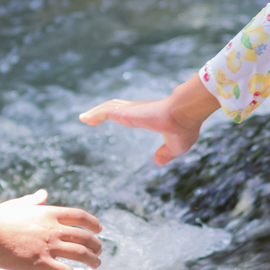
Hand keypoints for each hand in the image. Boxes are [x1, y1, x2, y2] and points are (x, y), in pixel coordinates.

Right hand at [0, 189, 102, 269]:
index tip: (99, 229)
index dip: (93, 223)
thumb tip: (44, 193)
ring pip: (81, 254)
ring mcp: (48, 247)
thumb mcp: (17, 205)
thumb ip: (33, 200)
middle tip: (99, 251)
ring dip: (92, 260)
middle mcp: (53, 229)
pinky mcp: (41, 264)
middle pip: (84, 236)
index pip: (79, 216)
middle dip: (96, 244)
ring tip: (96, 265)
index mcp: (49, 213)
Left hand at [78, 76, 220, 165]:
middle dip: (104, 112)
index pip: (130, 113)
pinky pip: (105, 111)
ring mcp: (131, 110)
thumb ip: (166, 153)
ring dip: (95, 113)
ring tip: (84, 118)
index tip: (113, 118)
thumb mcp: (176, 146)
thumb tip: (157, 162)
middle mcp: (138, 110)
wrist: (184, 114)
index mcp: (148, 116)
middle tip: (91, 118)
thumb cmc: (184, 127)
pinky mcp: (125, 112)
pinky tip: (85, 119)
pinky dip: (94, 114)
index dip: (121, 114)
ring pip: (108, 108)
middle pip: (116, 108)